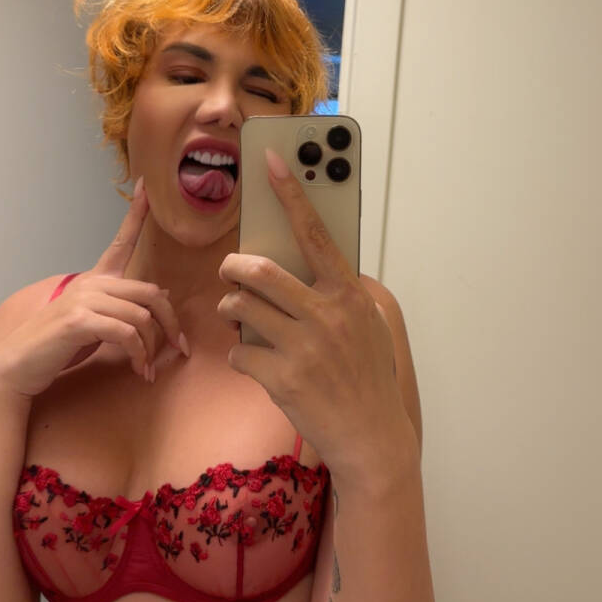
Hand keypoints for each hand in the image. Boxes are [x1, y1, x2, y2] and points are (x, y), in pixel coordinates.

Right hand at [0, 177, 188, 400]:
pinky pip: (127, 333)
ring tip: (148, 368)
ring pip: (142, 317)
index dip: (136, 214)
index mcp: (96, 279)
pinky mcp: (80, 320)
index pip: (121, 241)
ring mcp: (84, 299)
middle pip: (151, 293)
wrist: (20, 364)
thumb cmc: (60, 344)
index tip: (146, 187)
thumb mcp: (97, 322)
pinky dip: (139, 355)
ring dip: (151, 348)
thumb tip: (161, 297)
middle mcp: (92, 283)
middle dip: (170, 324)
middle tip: (179, 348)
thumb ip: (124, 307)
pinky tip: (139, 369)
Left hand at [217, 150, 406, 478]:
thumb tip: (307, 266)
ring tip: (237, 313)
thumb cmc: (368, 378)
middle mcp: (326, 315)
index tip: (271, 162)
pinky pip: (240, 352)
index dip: (291, 194)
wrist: (372, 438)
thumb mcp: (368, 326)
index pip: (315, 233)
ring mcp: (303, 347)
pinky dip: (240, 355)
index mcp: (349, 295)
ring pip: (240, 307)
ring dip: (230, 308)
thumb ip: (340, 293)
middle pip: (260, 270)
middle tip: (229, 269)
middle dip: (234, 267)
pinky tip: (254, 363)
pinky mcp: (282, 378)